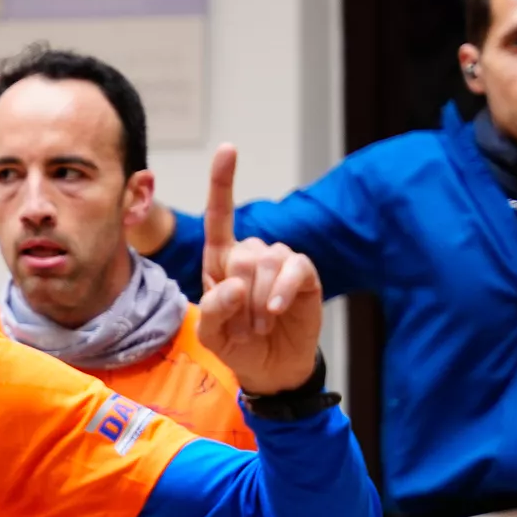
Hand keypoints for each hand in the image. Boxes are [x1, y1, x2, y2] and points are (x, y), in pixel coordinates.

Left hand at [194, 150, 323, 394]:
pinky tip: (275, 311)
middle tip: (244, 326)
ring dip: (258, 300)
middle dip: (240, 297)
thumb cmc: (238, 345)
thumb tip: (234, 282)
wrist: (272, 368)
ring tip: (260, 324)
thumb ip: (214, 309)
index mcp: (221, 261)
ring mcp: (279, 263)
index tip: (228, 148)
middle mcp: (250, 255)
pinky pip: (293, 268)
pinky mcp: (303, 275)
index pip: (220, 216)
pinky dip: (280, 290)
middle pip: (241, 254)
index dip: (223, 182)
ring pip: (266, 261)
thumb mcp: (213, 334)